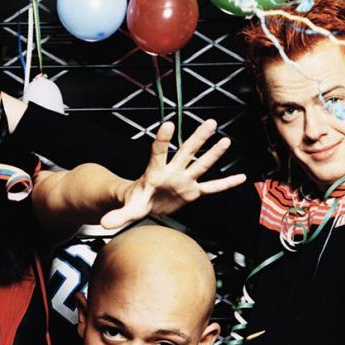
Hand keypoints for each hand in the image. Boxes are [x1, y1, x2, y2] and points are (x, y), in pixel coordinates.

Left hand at [100, 119, 246, 229]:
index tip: (168, 124)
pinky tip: (241, 178)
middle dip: (198, 138)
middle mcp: (172, 172)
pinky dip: (226, 184)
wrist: (146, 203)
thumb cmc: (136, 202)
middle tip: (210, 121)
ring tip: (226, 139)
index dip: (163, 139)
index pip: (159, 152)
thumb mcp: (127, 210)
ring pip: (201, 164)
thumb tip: (103, 223)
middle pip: (186, 152)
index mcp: (155, 172)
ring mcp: (184, 180)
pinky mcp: (192, 191)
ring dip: (214, 153)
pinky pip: (212, 187)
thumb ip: (118, 215)